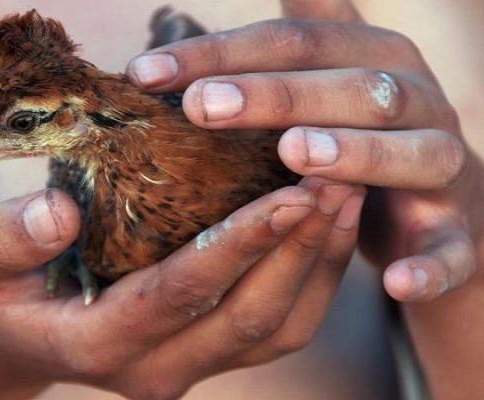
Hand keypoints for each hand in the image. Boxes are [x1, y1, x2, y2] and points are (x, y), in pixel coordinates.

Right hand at [0, 178, 363, 399]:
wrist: (8, 332)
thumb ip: (2, 239)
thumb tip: (54, 211)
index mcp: (98, 344)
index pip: (184, 292)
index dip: (242, 244)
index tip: (293, 191)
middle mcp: (154, 370)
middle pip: (250, 316)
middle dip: (300, 249)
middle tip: (338, 179)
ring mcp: (188, 368)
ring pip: (279, 328)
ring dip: (319, 263)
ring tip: (346, 195)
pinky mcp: (208, 353)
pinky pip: (279, 325)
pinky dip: (312, 278)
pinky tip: (326, 226)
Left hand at [126, 1, 482, 302]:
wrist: (434, 192)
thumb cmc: (360, 131)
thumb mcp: (330, 77)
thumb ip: (303, 38)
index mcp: (370, 59)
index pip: (288, 43)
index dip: (218, 54)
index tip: (145, 72)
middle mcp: (413, 100)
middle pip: (348, 87)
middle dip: (275, 95)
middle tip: (202, 107)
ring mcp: (440, 164)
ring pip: (411, 151)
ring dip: (356, 153)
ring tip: (295, 156)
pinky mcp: (453, 228)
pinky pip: (450, 248)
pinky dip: (430, 264)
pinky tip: (396, 281)